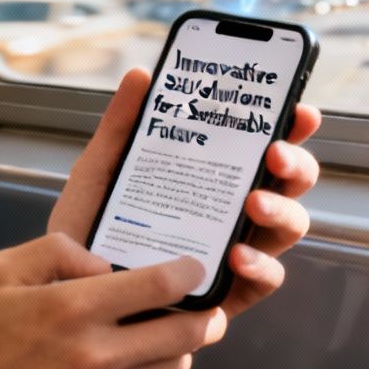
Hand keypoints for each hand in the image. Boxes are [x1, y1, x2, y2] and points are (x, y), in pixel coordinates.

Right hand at [0, 233, 224, 368]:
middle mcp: (96, 358)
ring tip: (153, 338)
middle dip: (204, 316)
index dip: (188, 273)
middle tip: (202, 308)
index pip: (162, 285)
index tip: (192, 270)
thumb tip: (104, 264)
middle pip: (187, 334)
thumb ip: (57, 252)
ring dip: (173, 351)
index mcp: (73, 309)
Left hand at [48, 68, 322, 319]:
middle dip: (294, 164)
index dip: (289, 125)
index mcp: (211, 175)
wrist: (70, 293)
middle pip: (287, 182)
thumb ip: (121, 126)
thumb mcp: (100, 172)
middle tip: (274, 153)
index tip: (299, 110)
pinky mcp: (229, 293)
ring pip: (287, 226)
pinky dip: (260, 265)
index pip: (261, 144)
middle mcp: (232, 210)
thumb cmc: (88, 231)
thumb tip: (141, 75)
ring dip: (281, 210)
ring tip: (253, 203)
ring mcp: (236, 250)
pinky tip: (237, 254)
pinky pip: (265, 279)